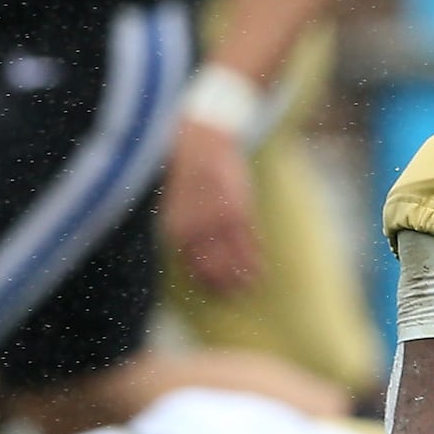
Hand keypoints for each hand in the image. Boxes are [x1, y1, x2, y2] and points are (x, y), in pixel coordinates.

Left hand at [163, 122, 262, 292]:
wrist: (202, 138)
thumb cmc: (186, 170)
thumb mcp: (174, 202)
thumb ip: (183, 228)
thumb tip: (191, 254)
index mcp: (176, 228)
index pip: (192, 266)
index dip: (204, 281)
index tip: (214, 291)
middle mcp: (196, 229)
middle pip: (213, 267)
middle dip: (224, 285)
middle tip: (233, 295)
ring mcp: (219, 221)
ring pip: (234, 258)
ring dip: (243, 276)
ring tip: (249, 288)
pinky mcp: (239, 210)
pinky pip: (249, 241)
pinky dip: (255, 257)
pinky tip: (259, 268)